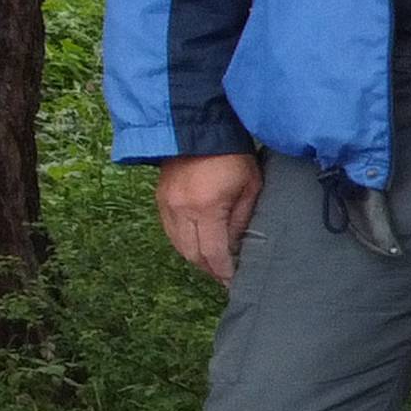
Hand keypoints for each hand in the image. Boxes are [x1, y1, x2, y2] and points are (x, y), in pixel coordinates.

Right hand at [155, 151, 259, 285]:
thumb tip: (236, 245)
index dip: (223, 271)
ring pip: (178, 245)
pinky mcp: (160, 199)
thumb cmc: (232, 156)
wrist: (198, 129)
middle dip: (209, 269)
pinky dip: (182, 243)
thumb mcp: (250, 186)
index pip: (213, 252)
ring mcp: (167, 204)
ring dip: (194, 258)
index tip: (232, 281)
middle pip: (192, 254)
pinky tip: (197, 245)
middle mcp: (181, 209)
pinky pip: (169, 231)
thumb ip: (242, 219)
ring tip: (212, 265)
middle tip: (224, 276)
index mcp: (206, 207)